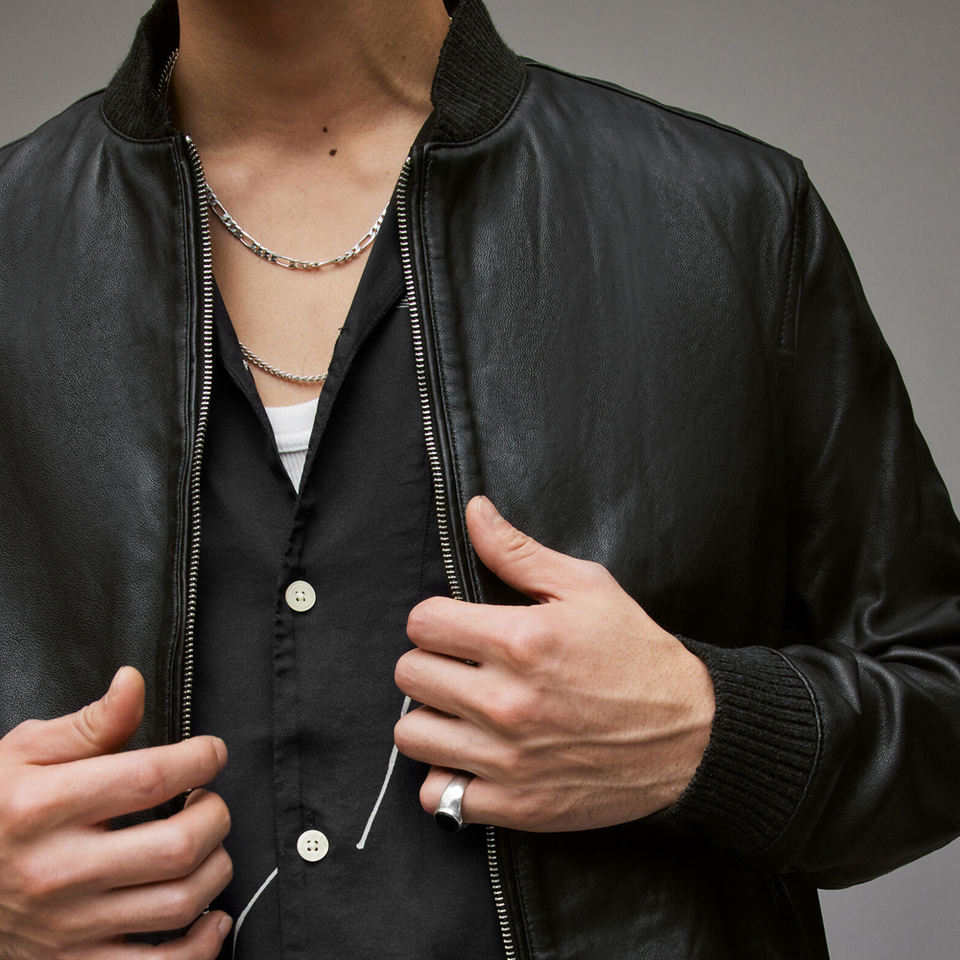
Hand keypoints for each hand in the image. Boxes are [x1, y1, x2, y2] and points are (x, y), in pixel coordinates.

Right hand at [0, 667, 233, 958]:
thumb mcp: (23, 755)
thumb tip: (133, 683)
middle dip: (215, 814)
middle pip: (177, 845)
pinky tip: (211, 917)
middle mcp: (59, 870)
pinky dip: (200, 947)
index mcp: (45, 807)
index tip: (211, 753)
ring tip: (208, 846)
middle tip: (209, 801)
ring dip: (217, 868)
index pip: (150, 779)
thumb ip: (90, 724)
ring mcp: (68, 925)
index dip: (199, 759)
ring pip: (179, 903)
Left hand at [394, 495, 714, 831]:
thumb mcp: (587, 587)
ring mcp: (508, 758)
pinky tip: (471, 758)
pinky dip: (448, 779)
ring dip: (431, 719)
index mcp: (519, 640)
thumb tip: (474, 511)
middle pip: (410, 674)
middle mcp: (506, 701)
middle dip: (431, 662)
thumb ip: (518, 552)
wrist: (692, 734)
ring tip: (460, 711)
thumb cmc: (638, 654)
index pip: (421, 622)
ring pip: (411, 735)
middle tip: (461, 666)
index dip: (435, 619)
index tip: (455, 627)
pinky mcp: (517, 805)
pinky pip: (440, 796)